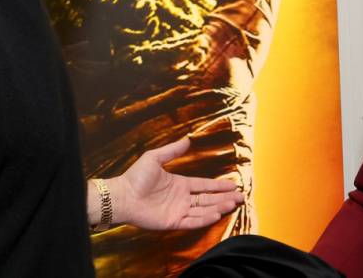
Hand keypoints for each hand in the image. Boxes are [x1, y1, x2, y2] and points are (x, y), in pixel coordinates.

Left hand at [108, 136, 243, 229]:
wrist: (122, 196)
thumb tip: (187, 139)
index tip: (233, 185)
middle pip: (208, 199)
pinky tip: (217, 215)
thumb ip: (172, 150)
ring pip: (203, 210)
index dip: (219, 186)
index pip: (204, 185)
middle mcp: (181, 199)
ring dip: (218, 207)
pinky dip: (205, 219)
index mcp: (180, 184)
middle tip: (240, 197)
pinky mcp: (173, 222)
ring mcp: (178, 211)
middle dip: (224, 198)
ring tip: (233, 204)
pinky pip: (192, 222)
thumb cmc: (135, 177)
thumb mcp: (154, 158)